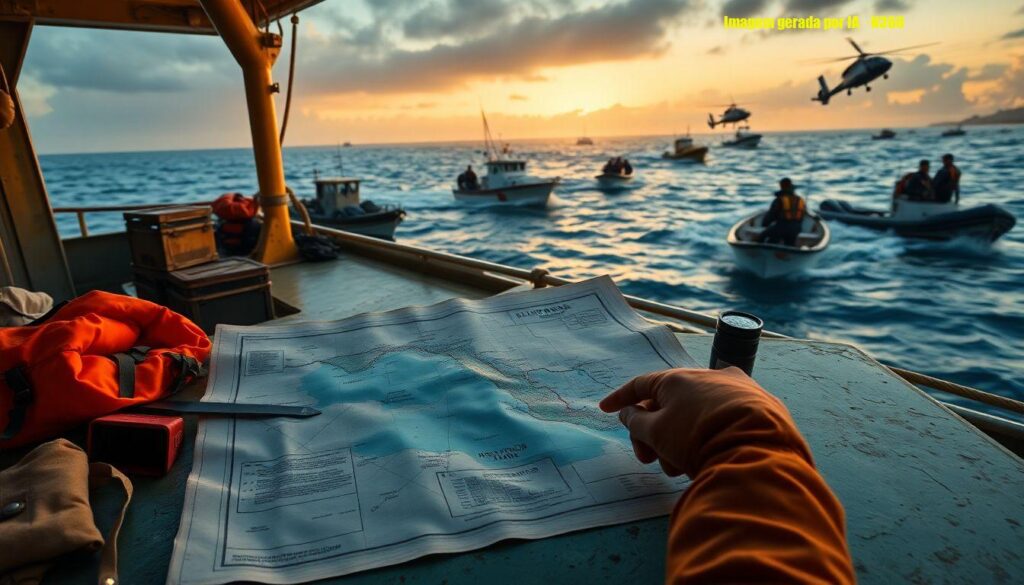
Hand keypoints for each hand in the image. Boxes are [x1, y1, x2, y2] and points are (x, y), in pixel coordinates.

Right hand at [599, 368, 781, 476]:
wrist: (757, 449)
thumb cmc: (697, 437)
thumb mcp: (657, 433)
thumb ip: (636, 422)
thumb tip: (629, 411)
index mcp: (679, 378)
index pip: (641, 384)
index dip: (620, 399)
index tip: (606, 410)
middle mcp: (708, 376)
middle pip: (668, 405)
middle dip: (653, 435)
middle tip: (649, 459)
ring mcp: (737, 390)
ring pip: (695, 416)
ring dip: (679, 442)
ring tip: (681, 469)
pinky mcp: (760, 408)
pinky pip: (721, 421)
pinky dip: (707, 438)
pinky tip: (706, 460)